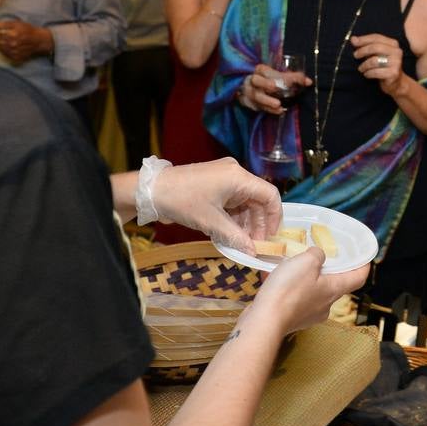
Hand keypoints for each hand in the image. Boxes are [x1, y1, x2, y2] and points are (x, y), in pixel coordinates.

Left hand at [0, 19, 52, 62]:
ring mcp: (15, 52)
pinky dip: (4, 52)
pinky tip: (5, 49)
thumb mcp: (17, 23)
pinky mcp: (17, 57)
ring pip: (1, 50)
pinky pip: (7, 55)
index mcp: (12, 35)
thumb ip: (5, 24)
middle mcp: (13, 44)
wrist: (39, 40)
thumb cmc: (28, 30)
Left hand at [150, 158, 281, 251]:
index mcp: (238, 177)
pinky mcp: (215, 184)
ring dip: (245, 223)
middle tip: (254, 245)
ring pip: (245, 203)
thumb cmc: (182, 201)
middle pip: (258, 200)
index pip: (270, 195)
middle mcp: (235, 174)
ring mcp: (224, 178)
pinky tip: (230, 234)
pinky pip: (232, 202)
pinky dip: (233, 218)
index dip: (274, 217)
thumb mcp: (211, 222)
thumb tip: (253, 251)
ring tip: (241, 242)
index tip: (270, 237)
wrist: (152, 191)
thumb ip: (235, 237)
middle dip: (258, 223)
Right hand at [239, 62, 311, 114]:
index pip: (268, 71)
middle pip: (256, 81)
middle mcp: (252, 80)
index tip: (294, 80)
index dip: (282, 75)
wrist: (248, 88)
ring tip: (279, 105)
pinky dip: (267, 109)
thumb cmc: (267, 80)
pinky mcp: (247, 102)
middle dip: (265, 83)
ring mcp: (248, 92)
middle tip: (275, 87)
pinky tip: (278, 111)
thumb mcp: (278, 76)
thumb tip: (309, 82)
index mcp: (260, 70)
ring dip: (267, 101)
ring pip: (255, 96)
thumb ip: (293, 78)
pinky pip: (256, 106)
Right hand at [253, 249, 370, 334]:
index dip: (363, 266)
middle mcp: (326, 305)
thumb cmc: (289, 290)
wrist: (264, 321)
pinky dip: (291, 289)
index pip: (358, 278)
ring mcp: (309, 315)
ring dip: (307, 279)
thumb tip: (318, 257)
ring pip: (314, 292)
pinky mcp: (293, 320)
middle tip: (321, 256)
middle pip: (335, 285)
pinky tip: (277, 279)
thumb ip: (317, 255)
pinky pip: (296, 300)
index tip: (364, 257)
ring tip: (293, 265)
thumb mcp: (306, 262)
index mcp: (334, 290)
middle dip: (329, 270)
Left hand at [350, 33, 404, 95]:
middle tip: (355, 55)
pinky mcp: (393, 73)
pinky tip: (366, 74)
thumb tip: (353, 39)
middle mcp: (396, 51)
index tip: (353, 42)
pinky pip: (376, 72)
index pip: (376, 37)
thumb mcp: (375, 54)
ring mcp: (396, 63)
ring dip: (364, 65)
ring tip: (361, 68)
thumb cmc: (383, 66)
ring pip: (374, 61)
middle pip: (375, 47)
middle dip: (362, 51)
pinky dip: (368, 73)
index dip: (364, 39)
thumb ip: (366, 46)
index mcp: (393, 44)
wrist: (396, 83)